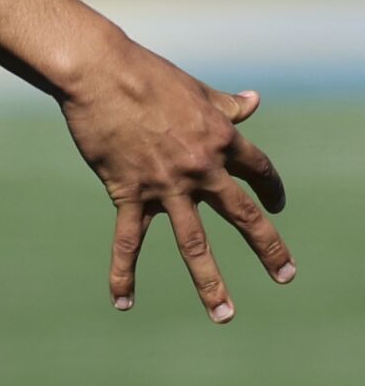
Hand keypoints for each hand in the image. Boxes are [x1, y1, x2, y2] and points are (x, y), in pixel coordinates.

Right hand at [58, 35, 293, 321]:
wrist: (99, 71)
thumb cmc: (146, 72)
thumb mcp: (194, 88)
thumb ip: (225, 103)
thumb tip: (254, 100)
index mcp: (219, 138)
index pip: (258, 170)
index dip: (272, 188)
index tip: (277, 204)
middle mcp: (200, 167)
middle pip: (242, 215)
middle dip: (268, 247)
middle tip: (285, 274)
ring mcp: (165, 185)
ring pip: (194, 243)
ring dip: (211, 283)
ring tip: (225, 314)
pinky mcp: (129, 192)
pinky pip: (128, 241)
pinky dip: (124, 273)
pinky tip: (124, 301)